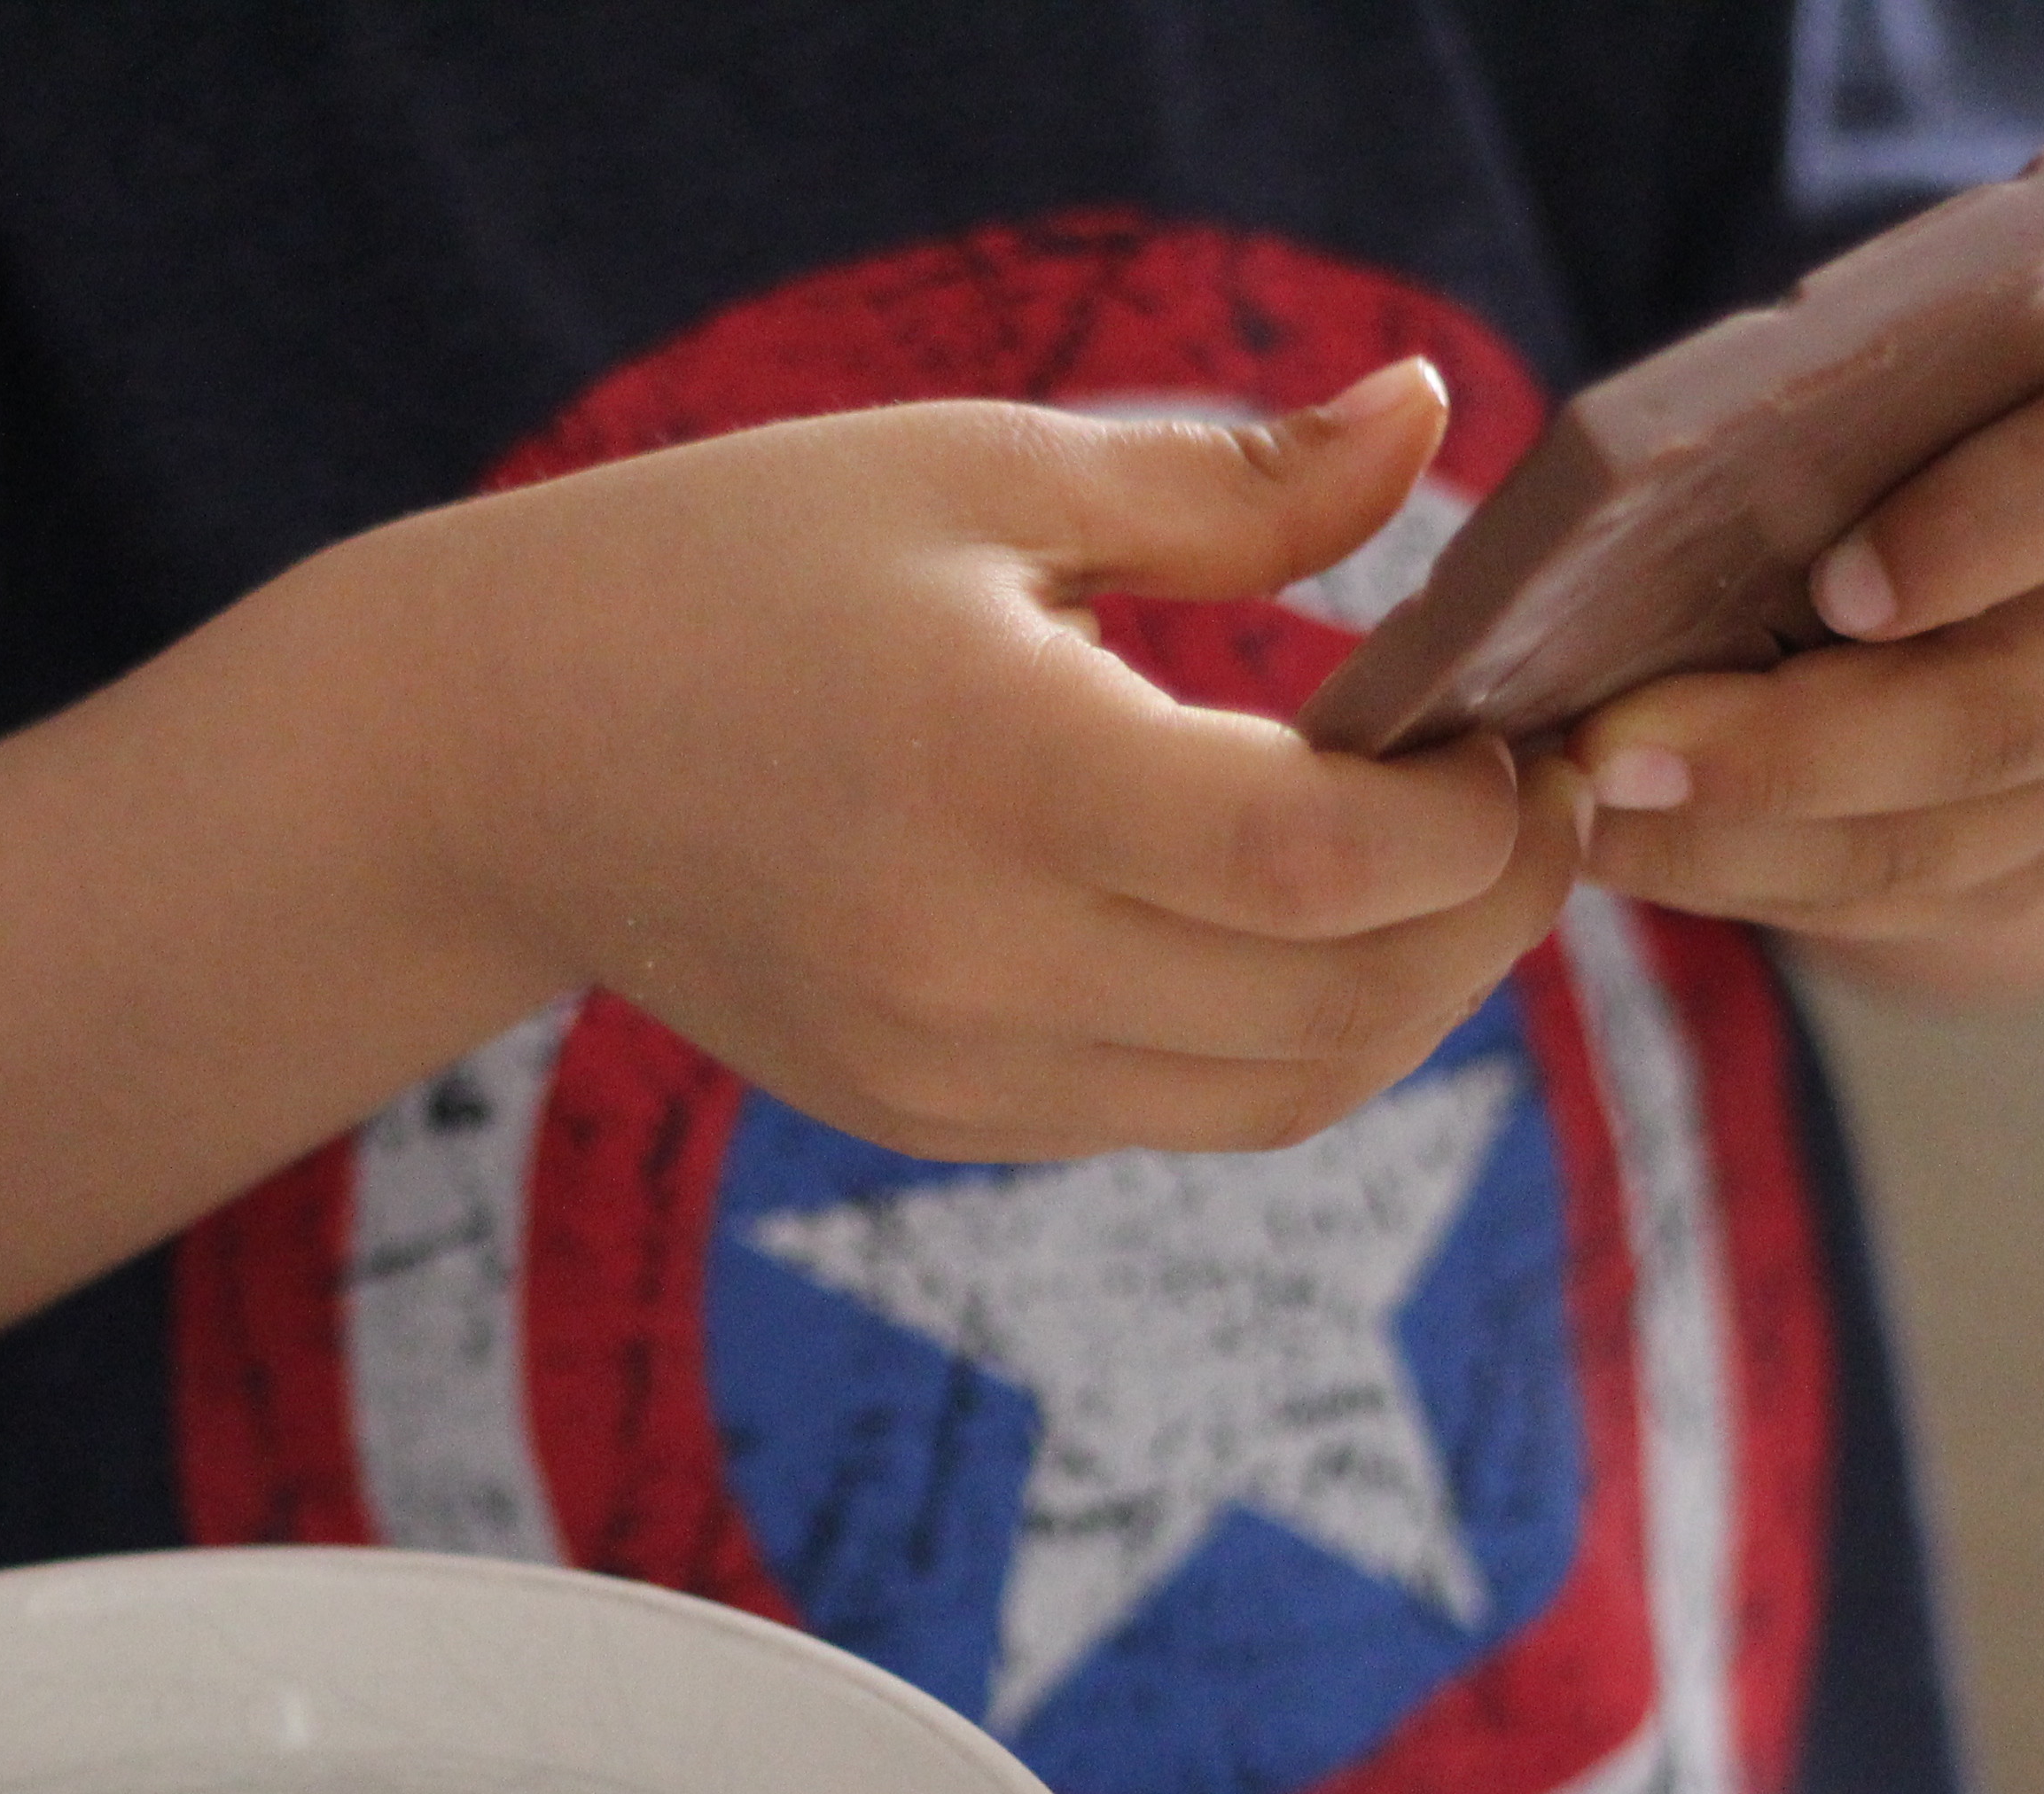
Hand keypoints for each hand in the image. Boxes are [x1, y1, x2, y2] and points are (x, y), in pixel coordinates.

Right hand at [381, 362, 1589, 1161]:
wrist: (500, 758)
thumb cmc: (732, 568)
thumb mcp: (973, 475)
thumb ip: (1228, 482)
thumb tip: (1433, 419)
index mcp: (990, 771)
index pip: (1310, 856)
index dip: (1472, 821)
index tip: (1517, 733)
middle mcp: (974, 960)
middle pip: (1341, 1005)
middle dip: (1495, 915)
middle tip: (1544, 801)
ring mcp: (955, 1069)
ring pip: (1289, 1096)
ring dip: (1415, 995)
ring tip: (1451, 869)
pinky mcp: (940, 1123)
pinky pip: (1184, 1114)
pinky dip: (1291, 1032)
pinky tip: (1306, 919)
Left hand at [1564, 333, 2043, 997]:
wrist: (2030, 546)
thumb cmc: (1925, 427)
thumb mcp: (1903, 387)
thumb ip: (1826, 429)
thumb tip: (1624, 529)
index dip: (1964, 541)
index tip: (1831, 585)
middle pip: (1989, 721)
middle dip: (1779, 755)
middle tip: (1607, 756)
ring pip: (1929, 845)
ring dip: (1730, 845)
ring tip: (1585, 813)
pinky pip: (1894, 901)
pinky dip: (1746, 882)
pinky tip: (1636, 849)